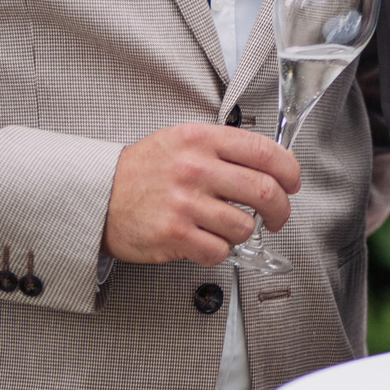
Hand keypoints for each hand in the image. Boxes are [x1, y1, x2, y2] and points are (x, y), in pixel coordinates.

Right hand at [102, 122, 301, 266]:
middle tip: (278, 217)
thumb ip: (226, 148)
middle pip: (264, 191)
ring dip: (242, 232)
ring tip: (226, 227)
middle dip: (281, 209)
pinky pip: (219, 250)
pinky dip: (219, 250)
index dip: (289, 171)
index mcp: (201, 139)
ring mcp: (184, 203)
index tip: (292, 183)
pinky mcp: (173, 235)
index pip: (265, 151)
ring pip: (244, 226)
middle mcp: (194, 169)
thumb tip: (276, 162)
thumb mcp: (183, 141)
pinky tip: (205, 240)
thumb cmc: (143, 170)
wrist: (96, 195)